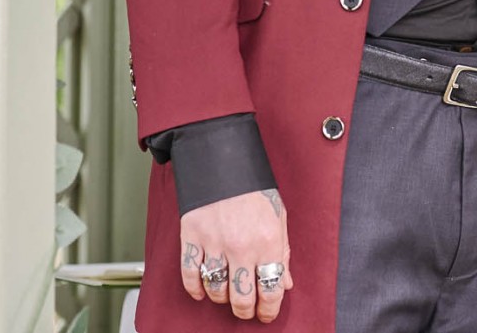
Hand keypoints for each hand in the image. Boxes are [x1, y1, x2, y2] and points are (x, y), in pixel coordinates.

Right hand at [180, 188, 292, 322]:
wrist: (225, 161)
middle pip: (242, 297)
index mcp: (268, 241)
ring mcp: (215, 243)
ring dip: (222, 299)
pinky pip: (191, 275)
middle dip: (246, 311)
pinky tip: (202, 291)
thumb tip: (285, 282)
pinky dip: (195, 289)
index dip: (270, 309)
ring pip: (216, 290)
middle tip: (247, 312)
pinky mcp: (192, 237)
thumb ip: (282, 252)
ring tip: (227, 295)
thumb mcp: (278, 217)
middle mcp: (242, 246)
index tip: (266, 314)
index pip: (271, 289)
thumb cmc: (254, 189)